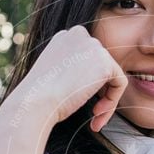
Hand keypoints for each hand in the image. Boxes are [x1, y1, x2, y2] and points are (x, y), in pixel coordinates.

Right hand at [11, 25, 127, 131]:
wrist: (33, 102)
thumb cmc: (38, 97)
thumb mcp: (55, 75)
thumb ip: (73, 70)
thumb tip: (91, 78)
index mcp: (65, 37)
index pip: (88, 59)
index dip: (88, 84)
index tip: (77, 102)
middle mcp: (79, 35)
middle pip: (102, 66)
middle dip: (100, 93)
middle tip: (92, 114)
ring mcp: (92, 46)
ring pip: (112, 76)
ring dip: (107, 100)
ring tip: (94, 118)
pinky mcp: (104, 62)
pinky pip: (120, 83)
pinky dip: (112, 102)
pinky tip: (96, 114)